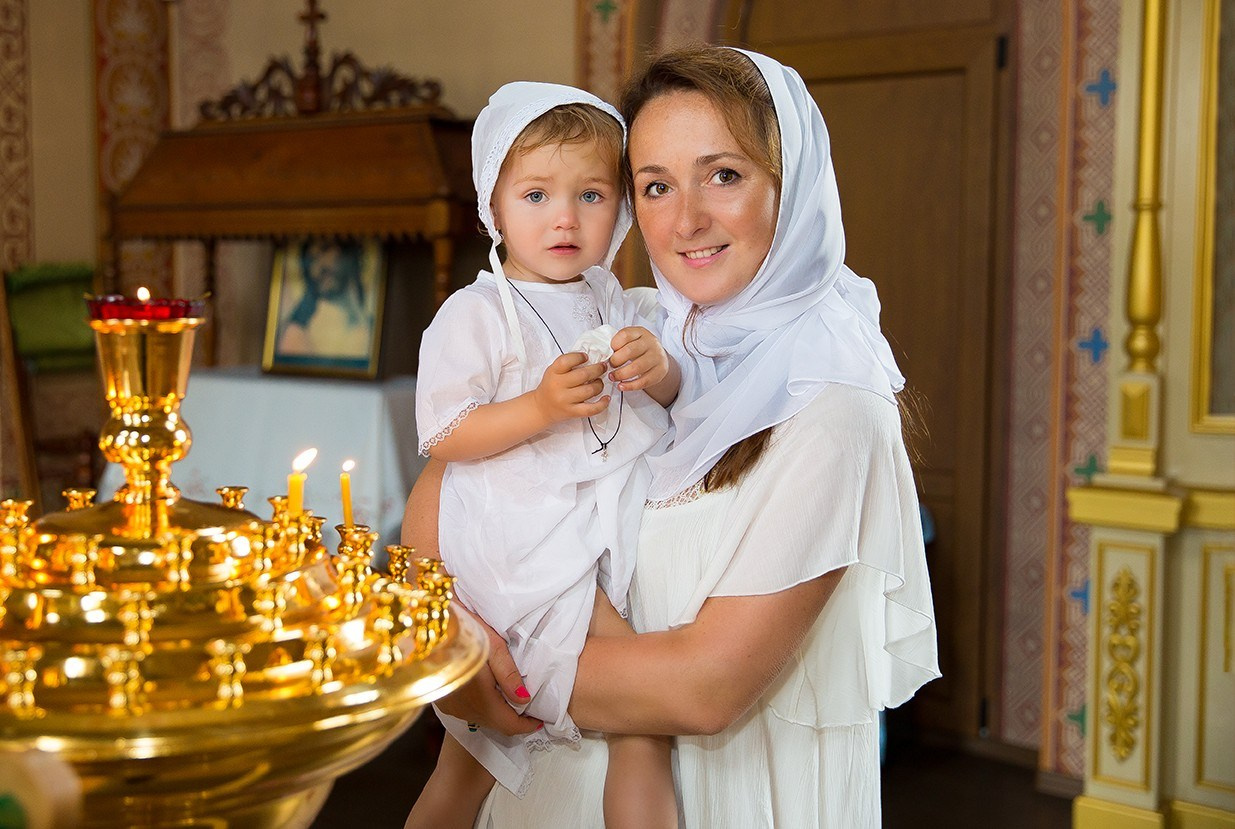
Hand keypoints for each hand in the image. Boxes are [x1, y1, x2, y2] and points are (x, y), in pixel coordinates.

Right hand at [436, 606, 542, 735]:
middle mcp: (464, 710)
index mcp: (481, 700)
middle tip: (529, 710)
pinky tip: (487, 692)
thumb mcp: (494, 647)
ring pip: (481, 719)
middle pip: (496, 724)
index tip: (540, 720)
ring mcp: (450, 707)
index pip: (509, 725)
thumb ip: (509, 677)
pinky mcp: (441, 701)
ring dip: (497, 713)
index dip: (527, 725)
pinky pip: (467, 711)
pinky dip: (481, 707)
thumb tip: (525, 699)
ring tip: (510, 698)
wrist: (428, 624)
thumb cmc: (465, 629)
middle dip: (514, 719)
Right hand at [533, 351, 609, 423]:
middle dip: (598, 369)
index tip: (586, 357)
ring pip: (589, 391)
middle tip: (603, 367)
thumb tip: (592, 359)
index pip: (566, 361)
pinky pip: (591, 409)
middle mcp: (558, 386)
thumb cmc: (551, 387)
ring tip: (599, 382)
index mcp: (553, 373)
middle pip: (583, 375)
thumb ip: (568, 364)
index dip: (579, 357)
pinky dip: (602, 404)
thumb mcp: (553, 372)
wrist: (541, 408)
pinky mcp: (572, 412)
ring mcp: (565, 400)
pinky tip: (606, 398)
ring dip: (599, 385)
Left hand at [608, 326, 669, 392]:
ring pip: (636, 368)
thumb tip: (602, 353)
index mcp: (641, 332)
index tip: (609, 352)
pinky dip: (630, 386)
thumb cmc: (639, 349)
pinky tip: (621, 386)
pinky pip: (644, 381)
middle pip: (630, 351)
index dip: (614, 344)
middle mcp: (651, 343)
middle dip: (616, 361)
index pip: (625, 335)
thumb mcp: (631, 340)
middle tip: (610, 366)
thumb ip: (619, 344)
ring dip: (621, 374)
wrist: (658, 357)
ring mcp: (657, 357)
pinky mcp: (660, 371)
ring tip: (613, 377)